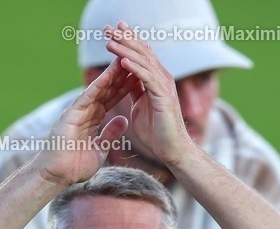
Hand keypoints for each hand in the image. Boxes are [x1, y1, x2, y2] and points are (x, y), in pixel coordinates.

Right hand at [35, 57, 132, 186]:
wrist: (58, 175)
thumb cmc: (75, 166)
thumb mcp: (100, 148)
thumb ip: (111, 133)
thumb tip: (125, 121)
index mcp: (93, 118)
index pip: (112, 98)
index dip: (125, 87)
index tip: (139, 75)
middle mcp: (86, 111)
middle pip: (107, 89)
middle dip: (121, 75)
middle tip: (135, 58)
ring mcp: (78, 110)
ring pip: (99, 89)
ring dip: (112, 74)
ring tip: (124, 58)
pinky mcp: (71, 113)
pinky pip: (88, 96)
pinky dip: (99, 85)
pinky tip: (109, 74)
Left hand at [103, 21, 191, 167]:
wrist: (172, 151)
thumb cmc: (157, 134)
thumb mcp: (140, 108)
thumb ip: (135, 93)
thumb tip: (127, 83)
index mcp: (155, 80)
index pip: (140, 54)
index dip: (127, 41)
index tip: (112, 31)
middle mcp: (162, 78)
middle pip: (141, 52)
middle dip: (124, 38)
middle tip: (107, 27)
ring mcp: (163, 86)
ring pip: (143, 62)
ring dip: (125, 50)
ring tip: (109, 41)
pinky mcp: (163, 96)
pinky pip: (147, 78)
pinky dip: (134, 68)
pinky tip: (122, 60)